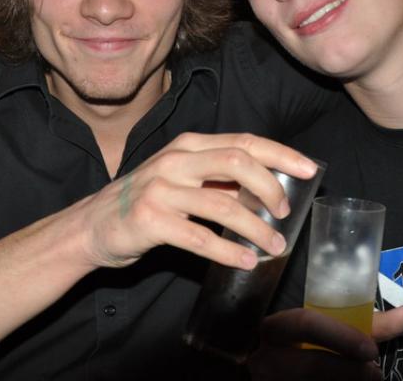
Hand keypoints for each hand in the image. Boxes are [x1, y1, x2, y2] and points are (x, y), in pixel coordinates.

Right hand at [73, 132, 317, 270]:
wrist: (92, 223)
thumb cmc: (147, 198)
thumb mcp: (182, 176)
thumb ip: (219, 178)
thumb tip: (267, 189)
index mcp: (189, 145)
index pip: (244, 142)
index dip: (281, 154)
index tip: (310, 169)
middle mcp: (176, 160)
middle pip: (237, 162)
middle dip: (270, 187)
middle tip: (284, 212)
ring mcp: (161, 189)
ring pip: (223, 204)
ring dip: (256, 228)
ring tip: (275, 246)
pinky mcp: (150, 220)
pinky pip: (199, 238)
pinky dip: (228, 250)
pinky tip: (246, 261)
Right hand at [248, 306, 402, 380]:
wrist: (280, 374)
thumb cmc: (310, 347)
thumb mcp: (329, 332)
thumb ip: (365, 325)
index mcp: (276, 329)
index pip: (304, 322)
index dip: (339, 335)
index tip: (371, 349)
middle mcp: (266, 358)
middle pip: (310, 365)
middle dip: (349, 371)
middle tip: (376, 374)